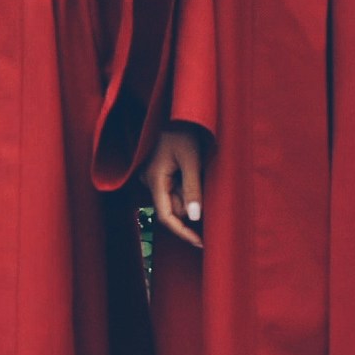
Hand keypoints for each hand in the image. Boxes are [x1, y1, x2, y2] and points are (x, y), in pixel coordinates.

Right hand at [144, 124, 206, 246]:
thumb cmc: (182, 131)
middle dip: (192, 203)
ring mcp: (154, 178)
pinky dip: (187, 185)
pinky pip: (175, 188)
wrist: (174, 110)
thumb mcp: (191, 159)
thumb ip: (193, 188)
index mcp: (155, 180)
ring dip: (190, 192)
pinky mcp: (160, 173)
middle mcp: (150, 182)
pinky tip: (192, 167)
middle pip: (174, 208)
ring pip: (177, 199)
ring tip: (197, 167)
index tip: (201, 243)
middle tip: (203, 178)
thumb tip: (195, 218)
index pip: (166, 217)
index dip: (183, 232)